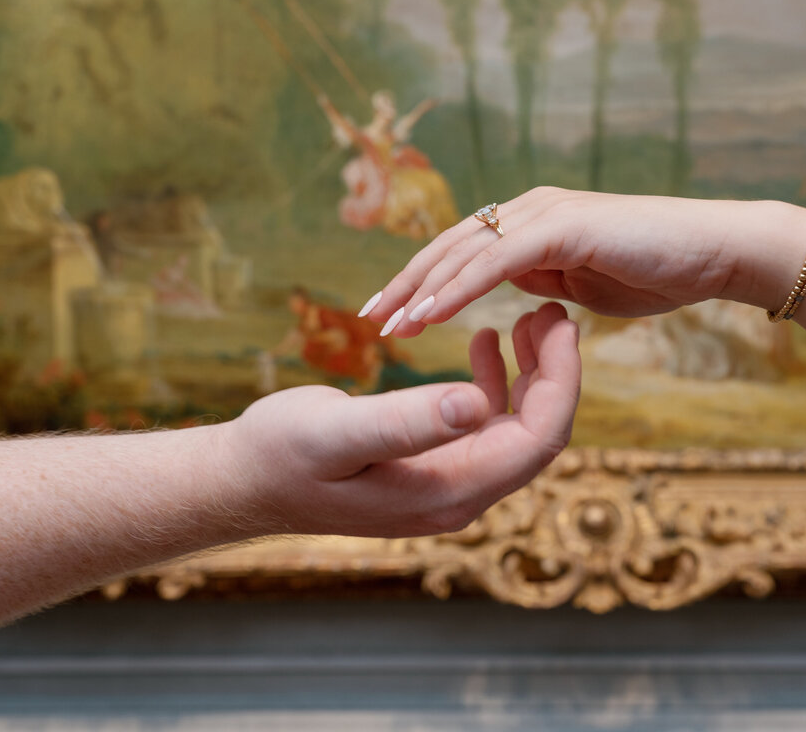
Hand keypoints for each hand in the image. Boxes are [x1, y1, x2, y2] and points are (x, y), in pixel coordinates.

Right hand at [219, 303, 579, 537]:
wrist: (242, 482)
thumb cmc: (280, 455)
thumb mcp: (337, 432)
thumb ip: (405, 422)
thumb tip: (475, 404)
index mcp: (449, 492)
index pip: (538, 440)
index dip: (562, 380)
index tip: (563, 321)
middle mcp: (459, 495)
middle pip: (538, 435)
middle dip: (556, 373)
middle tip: (555, 309)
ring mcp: (448, 484)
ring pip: (515, 429)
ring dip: (531, 375)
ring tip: (530, 316)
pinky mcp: (432, 468)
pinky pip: (483, 426)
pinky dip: (492, 383)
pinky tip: (485, 342)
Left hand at [366, 187, 765, 337]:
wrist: (712, 253)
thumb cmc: (654, 269)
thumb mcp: (580, 281)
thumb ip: (541, 279)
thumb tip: (513, 290)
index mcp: (528, 223)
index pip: (458, 251)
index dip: (419, 281)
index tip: (387, 314)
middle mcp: (528, 210)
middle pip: (448, 246)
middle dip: (404, 283)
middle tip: (367, 318)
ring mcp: (544, 214)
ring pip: (465, 251)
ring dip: (421, 288)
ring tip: (387, 322)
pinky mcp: (563, 227)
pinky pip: (498, 260)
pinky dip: (461, 288)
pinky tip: (431, 313)